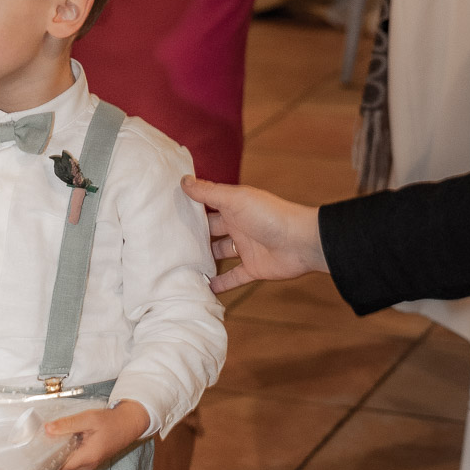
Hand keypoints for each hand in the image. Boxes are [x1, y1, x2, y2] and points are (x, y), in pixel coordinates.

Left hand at [45, 398, 149, 469]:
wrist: (129, 424)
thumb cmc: (110, 421)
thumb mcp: (88, 418)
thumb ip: (68, 424)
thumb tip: (47, 429)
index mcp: (87, 458)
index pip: (60, 467)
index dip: (46, 461)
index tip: (34, 452)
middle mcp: (88, 465)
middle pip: (62, 466)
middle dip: (51, 455)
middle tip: (39, 441)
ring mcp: (90, 464)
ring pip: (68, 463)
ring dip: (60, 453)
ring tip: (49, 439)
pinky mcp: (92, 460)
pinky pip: (75, 460)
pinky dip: (68, 452)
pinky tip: (63, 440)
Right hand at [181, 175, 327, 291]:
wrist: (302, 242)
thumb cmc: (270, 215)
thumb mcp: (235, 199)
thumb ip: (209, 192)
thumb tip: (183, 180)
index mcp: (234, 207)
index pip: (207, 206)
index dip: (190, 208)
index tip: (167, 212)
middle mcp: (238, 226)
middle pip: (211, 231)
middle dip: (193, 235)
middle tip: (168, 242)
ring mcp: (246, 248)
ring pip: (219, 254)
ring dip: (204, 260)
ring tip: (180, 265)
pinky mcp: (253, 268)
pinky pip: (233, 277)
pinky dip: (220, 284)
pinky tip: (203, 289)